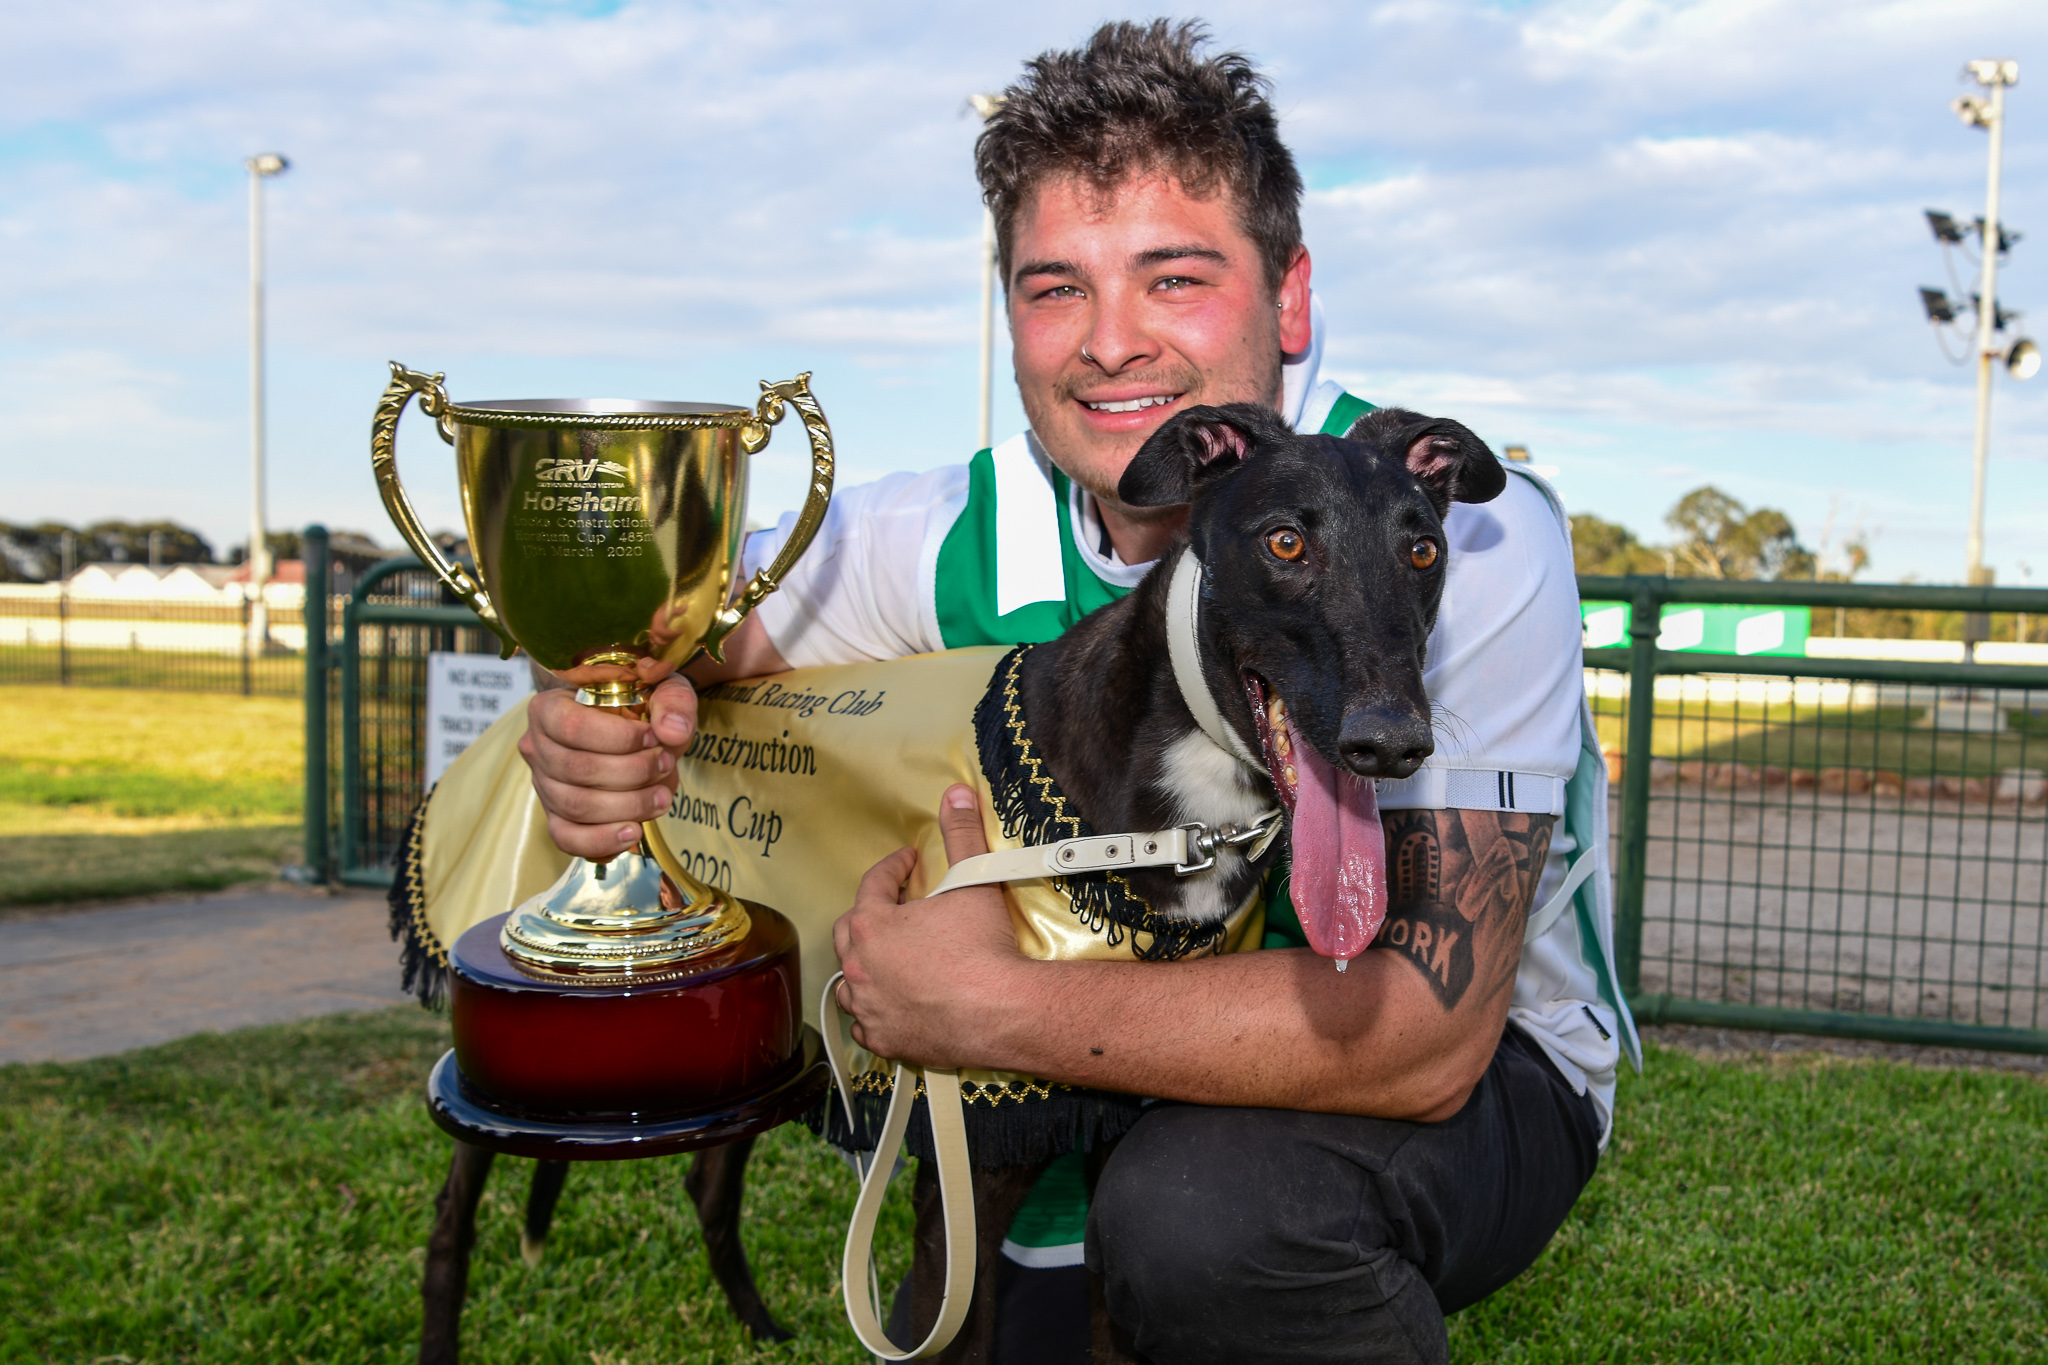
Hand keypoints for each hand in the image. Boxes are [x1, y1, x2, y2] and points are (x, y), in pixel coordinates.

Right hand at [517, 663, 697, 858]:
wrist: (637, 729)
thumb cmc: (640, 703)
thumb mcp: (662, 688)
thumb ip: (673, 701)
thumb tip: (672, 731)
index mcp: (550, 707)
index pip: (573, 727)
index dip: (618, 738)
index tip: (654, 738)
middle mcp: (537, 746)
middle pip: (576, 770)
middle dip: (632, 773)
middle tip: (666, 765)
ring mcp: (544, 784)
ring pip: (576, 806)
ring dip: (627, 806)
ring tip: (662, 796)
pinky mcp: (556, 816)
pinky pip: (567, 838)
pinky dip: (602, 840)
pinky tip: (634, 832)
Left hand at [831, 784, 1026, 1066]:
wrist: (1001, 1011)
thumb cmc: (982, 948)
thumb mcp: (973, 881)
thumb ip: (961, 833)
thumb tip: (956, 793)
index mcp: (873, 926)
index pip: (872, 884)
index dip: (892, 868)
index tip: (908, 862)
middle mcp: (860, 967)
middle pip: (849, 933)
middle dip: (868, 915)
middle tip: (894, 909)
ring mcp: (870, 1007)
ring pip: (849, 982)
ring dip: (862, 967)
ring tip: (884, 960)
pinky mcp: (886, 1040)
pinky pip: (865, 1026)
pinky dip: (873, 1013)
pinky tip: (888, 1006)